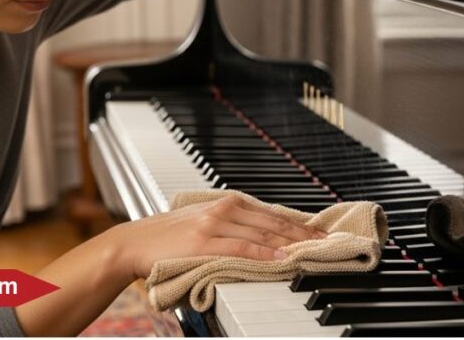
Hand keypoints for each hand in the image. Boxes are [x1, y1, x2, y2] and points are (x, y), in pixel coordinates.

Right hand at [106, 194, 326, 280]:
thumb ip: (236, 224)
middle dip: (304, 234)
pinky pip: (243, 248)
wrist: (135, 243)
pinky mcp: (205, 243)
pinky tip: (282, 260)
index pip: (274, 214)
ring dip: (291, 245)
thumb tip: (268, 236)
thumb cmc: (170, 236)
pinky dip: (265, 254)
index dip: (301, 224)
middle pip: (275, 223)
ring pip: (263, 235)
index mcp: (228, 202)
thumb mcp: (207, 221)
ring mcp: (215, 225)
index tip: (322, 234)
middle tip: (328, 244)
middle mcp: (225, 209)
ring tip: (313, 253)